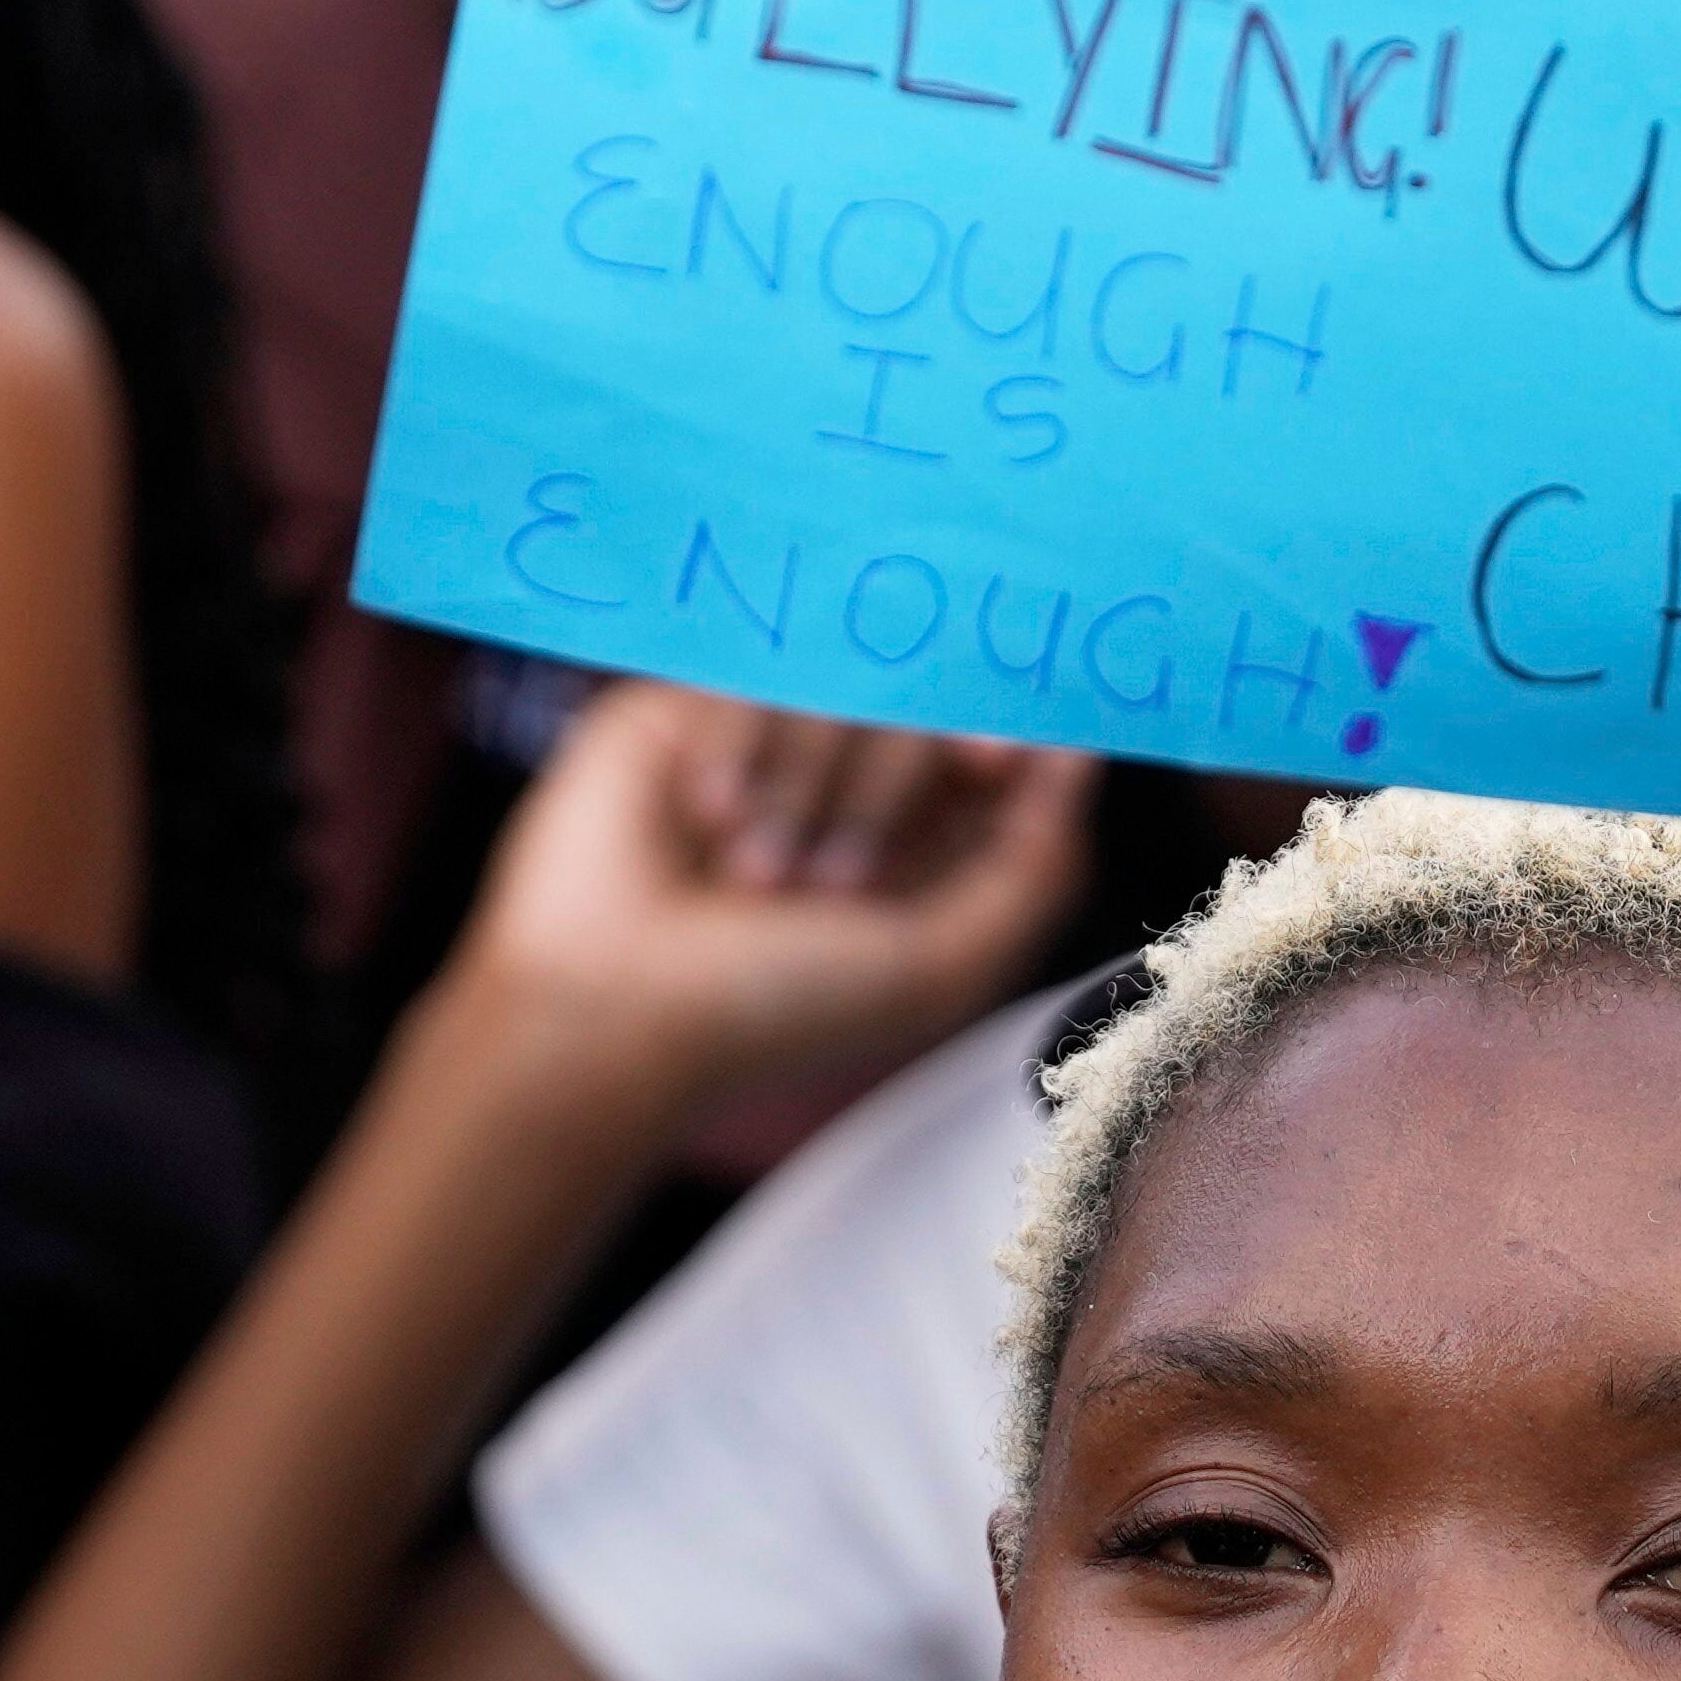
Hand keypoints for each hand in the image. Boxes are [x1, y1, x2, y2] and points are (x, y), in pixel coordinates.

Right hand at [433, 688, 1088, 1128]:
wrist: (605, 1008)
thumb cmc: (767, 1009)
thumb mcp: (937, 964)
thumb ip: (1033, 869)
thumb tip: (1075, 759)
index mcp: (916, 850)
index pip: (991, 745)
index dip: (1003, 735)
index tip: (991, 758)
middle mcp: (844, 789)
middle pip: (923, 703)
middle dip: (886, 790)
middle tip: (831, 881)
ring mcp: (762, 743)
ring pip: (841, 683)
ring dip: (807, 787)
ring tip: (751, 875)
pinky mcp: (682, 712)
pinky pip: (753, 671)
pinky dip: (740, 750)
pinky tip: (703, 820)